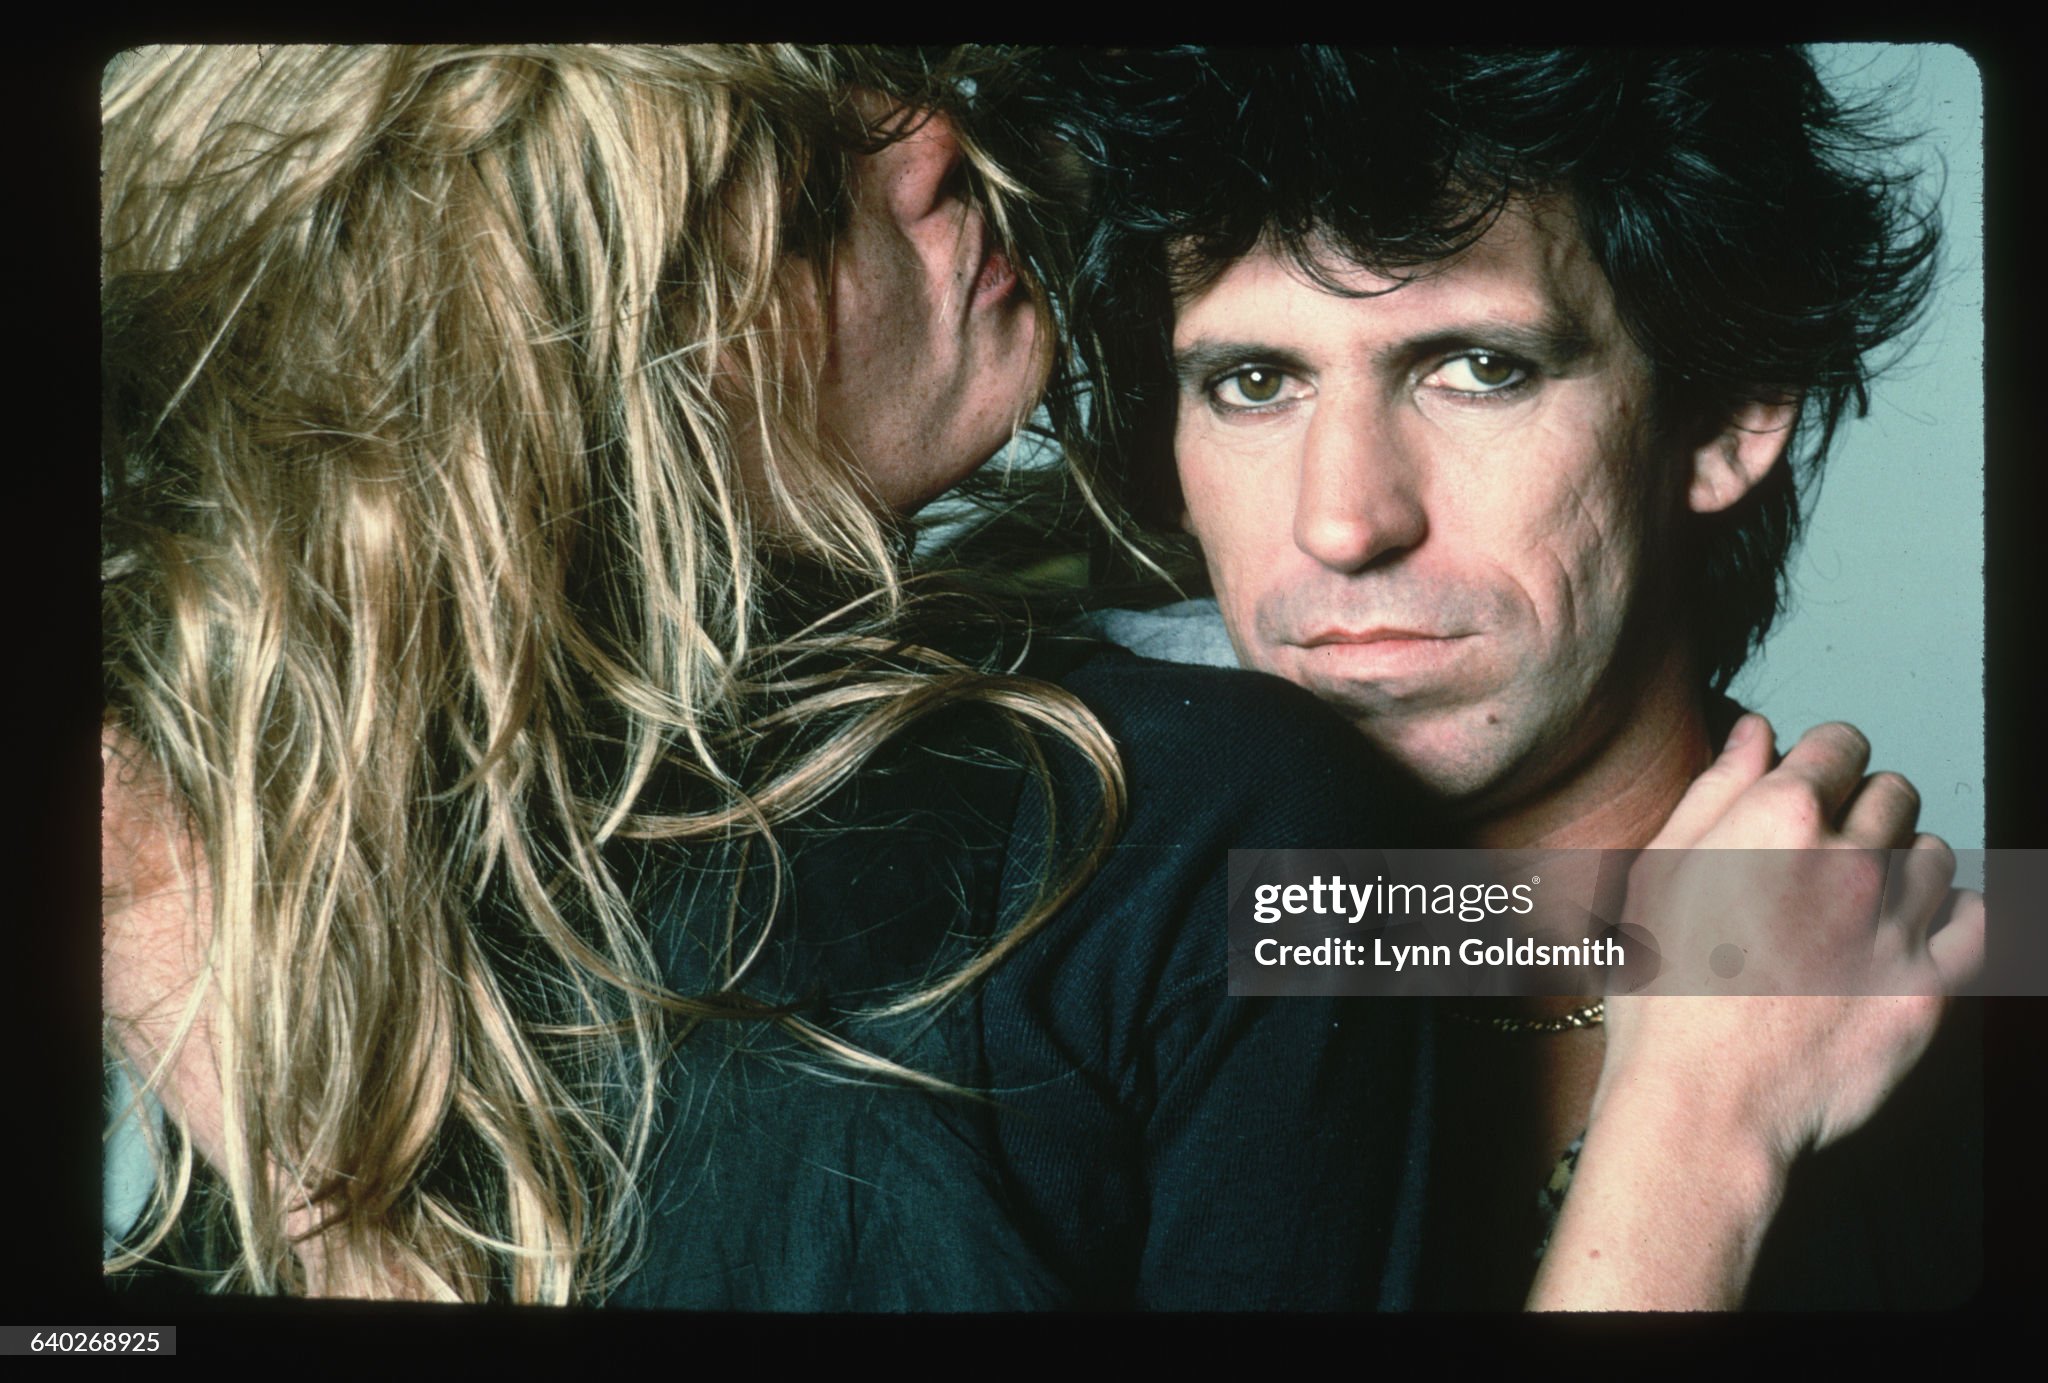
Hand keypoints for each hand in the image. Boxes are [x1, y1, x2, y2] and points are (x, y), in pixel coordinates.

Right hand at [1601, 715, 1981, 1160]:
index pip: (1840, 744)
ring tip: (1859, 904)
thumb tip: (1755, 734)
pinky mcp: (1928, 985)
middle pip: (1893, 793)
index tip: (1817, 785)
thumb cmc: (1662, 991)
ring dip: (1903, 864)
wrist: (1702, 1101)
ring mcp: (1895, 923)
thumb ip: (1713, 792)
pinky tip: (1907, 932)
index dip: (1825, 761)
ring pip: (1934, 853)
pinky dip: (1949, 916)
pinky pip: (1976, 919)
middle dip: (1862, 811)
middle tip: (1825, 857)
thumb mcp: (1659, 873)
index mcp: (1777, 817)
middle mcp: (1847, 858)